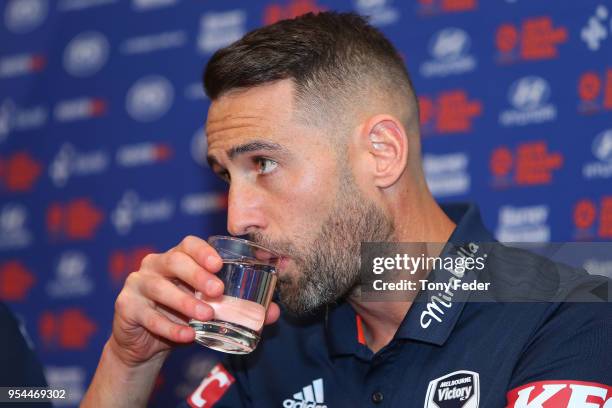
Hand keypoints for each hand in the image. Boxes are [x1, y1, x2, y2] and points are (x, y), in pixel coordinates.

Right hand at [108, 235, 280, 365]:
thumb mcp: (209, 310)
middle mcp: (154, 265)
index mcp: (176, 259)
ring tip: (205, 315)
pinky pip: (147, 315)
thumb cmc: (182, 318)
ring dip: (184, 301)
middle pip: (173, 261)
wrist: (144, 344)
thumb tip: (275, 312)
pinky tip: (186, 335)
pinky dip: (168, 326)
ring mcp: (137, 284)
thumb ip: (238, 308)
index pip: (188, 244)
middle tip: (217, 291)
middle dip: (196, 274)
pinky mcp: (126, 306)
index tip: (218, 264)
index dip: (202, 251)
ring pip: (159, 287)